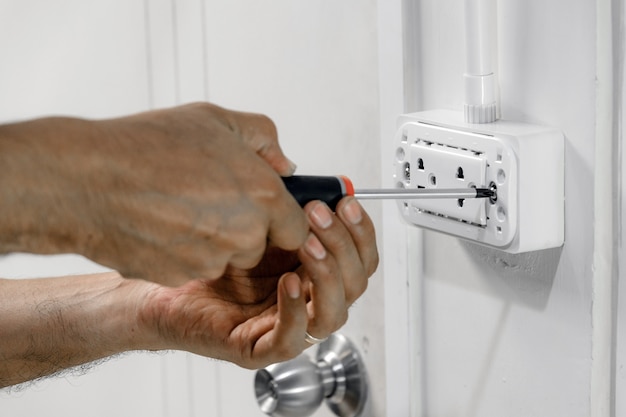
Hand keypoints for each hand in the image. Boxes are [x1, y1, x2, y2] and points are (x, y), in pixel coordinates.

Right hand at [0, 103, 308, 284]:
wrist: (87, 180)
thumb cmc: (148, 144)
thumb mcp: (215, 119)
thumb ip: (263, 138)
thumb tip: (285, 163)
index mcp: (263, 194)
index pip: (298, 228)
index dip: (282, 218)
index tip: (267, 208)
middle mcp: (244, 233)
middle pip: (261, 244)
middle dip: (246, 227)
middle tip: (212, 197)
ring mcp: (212, 260)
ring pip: (227, 258)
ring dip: (214, 239)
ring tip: (179, 205)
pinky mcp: (181, 276)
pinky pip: (195, 268)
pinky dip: (184, 252)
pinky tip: (160, 223)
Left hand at [141, 197, 377, 367]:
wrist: (161, 286)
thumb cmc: (207, 255)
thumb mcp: (253, 221)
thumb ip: (283, 202)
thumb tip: (308, 181)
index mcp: (311, 273)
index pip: (359, 260)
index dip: (360, 233)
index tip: (347, 203)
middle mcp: (305, 300)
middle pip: (355, 284)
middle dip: (343, 246)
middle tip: (317, 215)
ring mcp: (285, 327)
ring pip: (334, 315)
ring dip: (328, 276)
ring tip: (306, 244)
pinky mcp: (257, 348)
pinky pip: (292, 340)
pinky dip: (295, 312)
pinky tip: (285, 283)